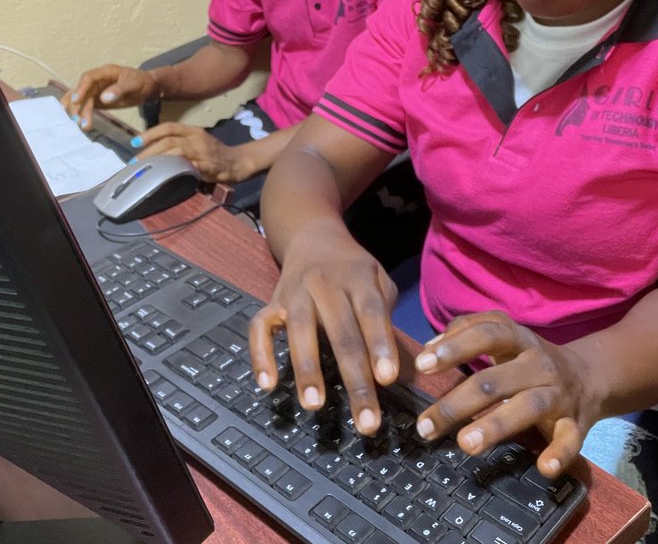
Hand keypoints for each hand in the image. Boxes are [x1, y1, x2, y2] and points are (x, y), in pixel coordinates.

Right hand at [61, 64, 157, 127]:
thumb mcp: (133, 84)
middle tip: (78, 120)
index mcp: (105, 72)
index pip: (88, 78)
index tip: (77, 100)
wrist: (147, 88)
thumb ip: (119, 90)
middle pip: (83, 91)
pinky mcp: (97, 101)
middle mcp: (97, 81)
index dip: (81, 88)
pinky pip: (85, 106)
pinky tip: (78, 122)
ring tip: (81, 125)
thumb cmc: (141, 82)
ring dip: (77, 111)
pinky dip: (80, 113)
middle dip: (78, 105)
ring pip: (81, 100)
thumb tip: (104, 98)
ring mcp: (95, 91)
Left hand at [136, 123, 245, 183]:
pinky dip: (179, 169)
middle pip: (169, 140)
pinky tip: (167, 175)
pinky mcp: (209, 165)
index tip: (134, 142)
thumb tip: (153, 152)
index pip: (169, 127)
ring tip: (146, 170)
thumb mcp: (197, 143)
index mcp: (193, 131)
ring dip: (159, 160)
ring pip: (177, 151)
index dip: (150, 133)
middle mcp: (197, 138)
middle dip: (149, 150)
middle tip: (135, 162)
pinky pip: (191, 167)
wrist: (239, 162)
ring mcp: (203, 151)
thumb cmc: (214, 154)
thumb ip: (179, 145)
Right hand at [247, 236, 399, 435]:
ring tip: (314, 405)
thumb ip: (385, 316)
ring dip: (307, 369)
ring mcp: (295, 292)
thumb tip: (398, 367)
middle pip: (341, 332)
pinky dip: (260, 355)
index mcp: (358, 278)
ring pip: (299, 331)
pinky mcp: (271, 302)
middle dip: (354, 379)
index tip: (386, 380)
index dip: (380, 345)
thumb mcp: (379, 279)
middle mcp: (325, 284)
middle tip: (365, 421)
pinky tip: (267, 384)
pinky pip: (259, 328)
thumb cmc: (353, 270)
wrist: (313, 236)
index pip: (371, 313)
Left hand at [412, 312, 598, 477]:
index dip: (454, 348)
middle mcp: (539, 363)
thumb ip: (466, 332)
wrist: (590, 375)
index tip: (422, 366)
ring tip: (465, 444)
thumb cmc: (528, 358)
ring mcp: (559, 394)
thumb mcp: (504, 335)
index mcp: (518, 339)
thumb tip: (429, 348)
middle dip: (458, 403)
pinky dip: (560, 454)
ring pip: (528, 407)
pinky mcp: (576, 423)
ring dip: (496, 425)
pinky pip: (570, 439)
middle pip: (496, 381)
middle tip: (426, 426)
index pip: (486, 335)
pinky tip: (545, 468)